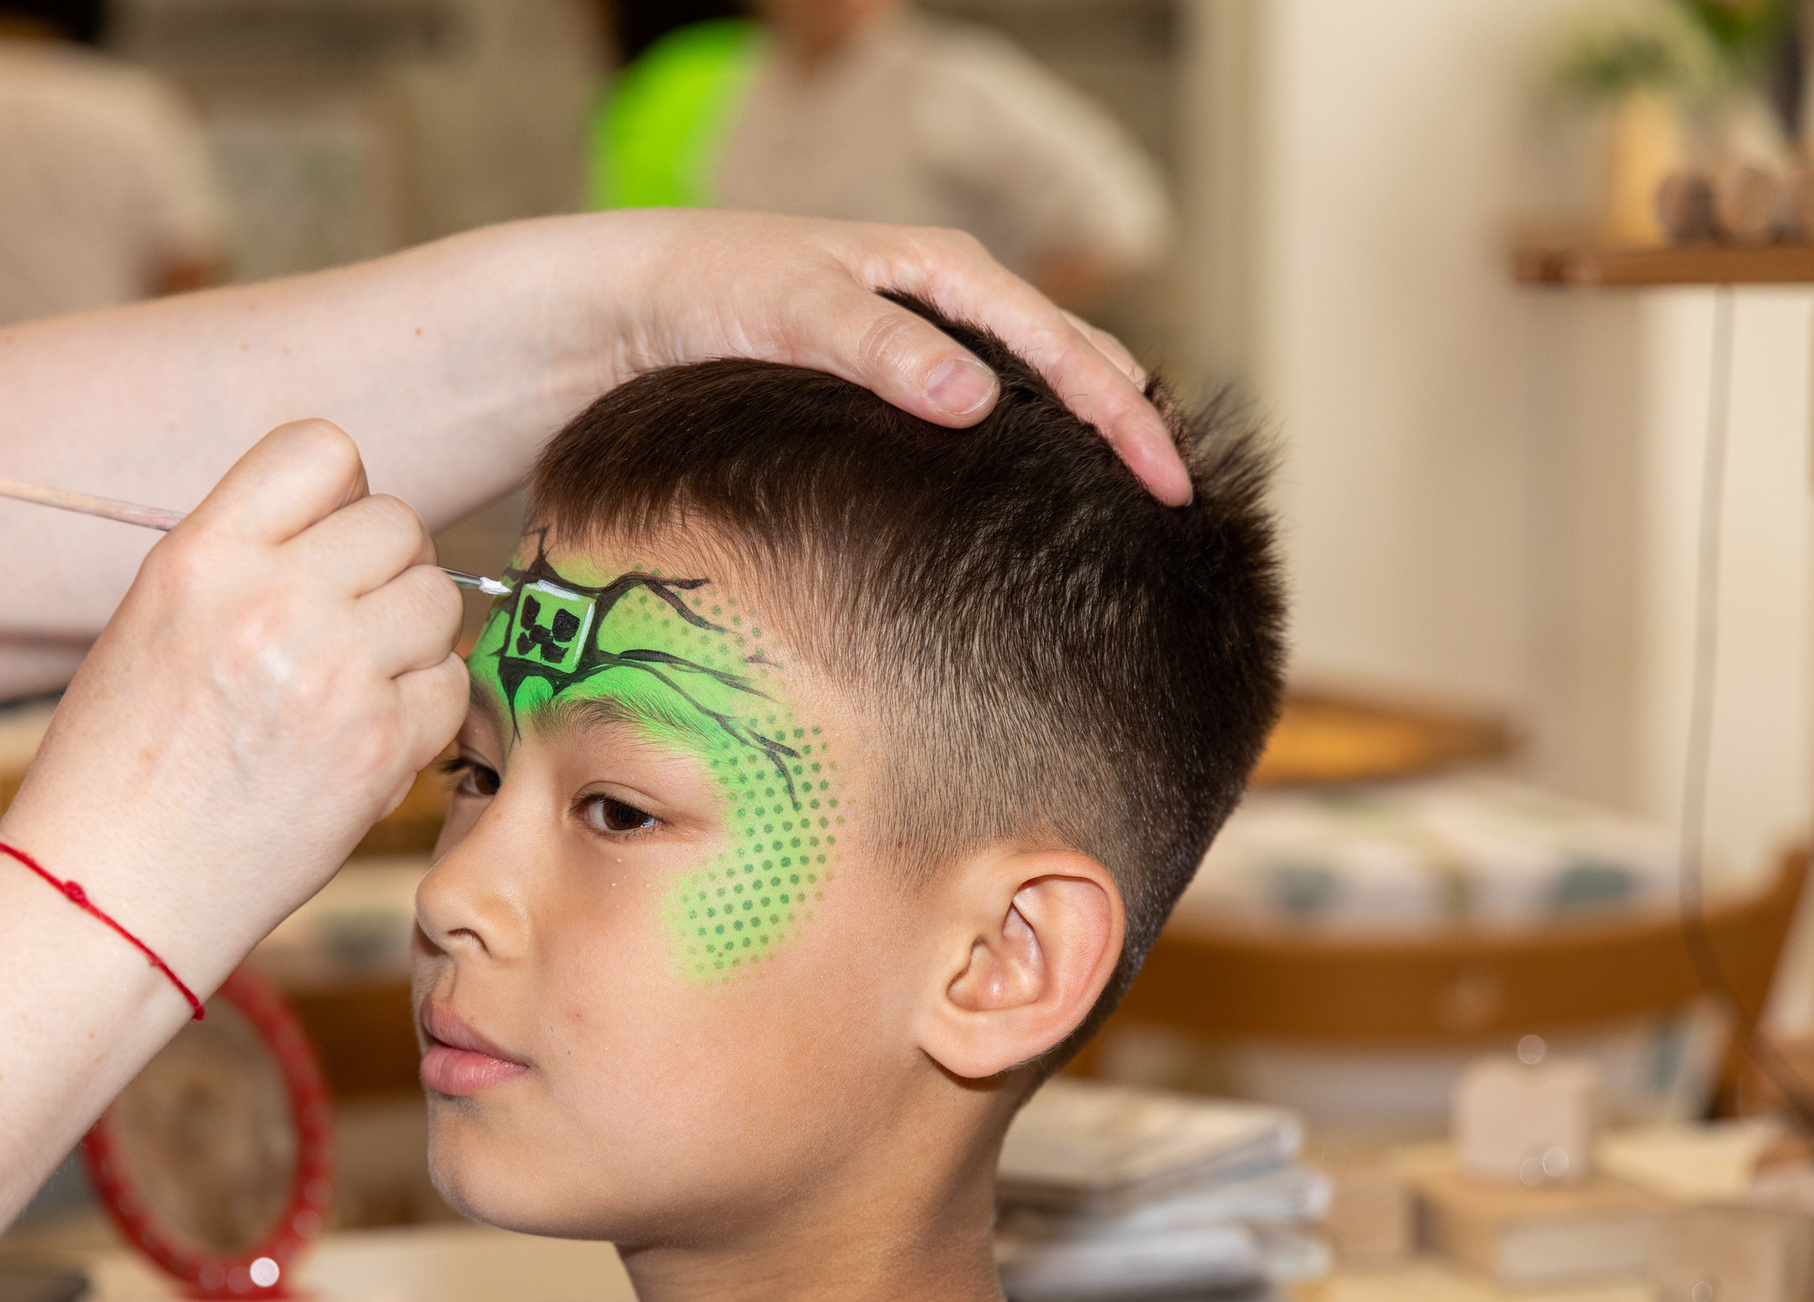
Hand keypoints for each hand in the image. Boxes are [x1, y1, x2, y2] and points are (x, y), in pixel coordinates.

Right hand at [0, 420, 464, 981]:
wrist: (108, 894)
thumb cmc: (119, 766)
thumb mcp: (153, 623)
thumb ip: (247, 563)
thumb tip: (346, 532)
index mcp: (202, 555)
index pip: (323, 448)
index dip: (339, 493)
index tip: (323, 544)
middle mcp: (271, 600)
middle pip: (397, 523)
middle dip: (383, 572)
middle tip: (346, 631)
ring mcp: (333, 674)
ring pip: (439, 600)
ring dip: (411, 639)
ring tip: (353, 687)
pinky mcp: (378, 748)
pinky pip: (450, 687)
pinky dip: (421, 712)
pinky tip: (365, 742)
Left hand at [596, 211, 1189, 504]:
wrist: (635, 305)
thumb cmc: (710, 290)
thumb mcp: (794, 309)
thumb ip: (883, 349)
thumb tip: (978, 402)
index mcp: (950, 271)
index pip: (1070, 349)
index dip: (1126, 420)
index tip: (1169, 486)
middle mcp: (954, 305)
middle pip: (1077, 365)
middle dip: (1132, 430)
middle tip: (1178, 511)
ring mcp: (932, 349)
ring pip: (1040, 395)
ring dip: (1085, 446)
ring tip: (1130, 518)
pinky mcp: (900, 391)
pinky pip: (990, 423)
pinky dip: (1026, 461)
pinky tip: (1033, 514)